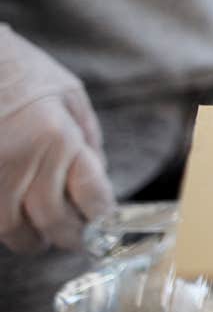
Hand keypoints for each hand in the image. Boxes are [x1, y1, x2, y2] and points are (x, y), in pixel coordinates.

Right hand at [0, 26, 114, 252]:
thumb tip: (99, 175)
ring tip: (39, 237)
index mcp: (61, 139)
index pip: (92, 197)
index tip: (104, 225)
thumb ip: (87, 137)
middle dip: (70, 237)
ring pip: (13, 231)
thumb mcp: (69, 94)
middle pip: (55, 223)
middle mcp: (26, 162)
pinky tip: (12, 217)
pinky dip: (3, 225)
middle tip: (75, 239)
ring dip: (31, 240)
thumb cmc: (22, 71)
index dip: (101, 218)